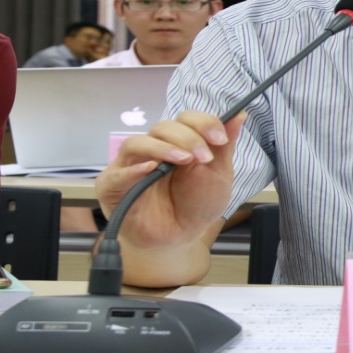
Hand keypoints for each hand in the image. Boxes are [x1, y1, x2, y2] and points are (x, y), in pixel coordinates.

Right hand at [95, 110, 245, 248]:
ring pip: (138, 142)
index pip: (186, 119)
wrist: (180, 238)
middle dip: (188, 137)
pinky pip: (117, 174)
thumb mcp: (218, 175)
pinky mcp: (113, 186)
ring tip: (183, 160)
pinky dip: (133, 170)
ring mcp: (131, 165)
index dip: (203, 123)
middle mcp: (153, 148)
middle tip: (203, 157)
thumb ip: (225, 147)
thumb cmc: (196, 205)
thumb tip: (239, 114)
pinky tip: (150, 169)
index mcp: (179, 141)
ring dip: (163, 147)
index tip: (220, 139)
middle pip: (164, 127)